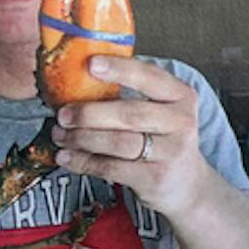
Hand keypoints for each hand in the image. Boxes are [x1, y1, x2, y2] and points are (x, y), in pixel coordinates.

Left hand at [53, 55, 213, 214]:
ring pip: (117, 142)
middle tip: (63, 114)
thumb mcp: (162, 112)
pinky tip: (67, 157)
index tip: (91, 63)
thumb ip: (133, 96)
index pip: (150, 77)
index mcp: (181, 96)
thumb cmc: (164, 140)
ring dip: (82, 138)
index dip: (120, 69)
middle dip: (89, 113)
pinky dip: (84, 161)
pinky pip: (111, 168)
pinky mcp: (154, 178)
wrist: (187, 185)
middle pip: (129, 113)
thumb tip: (78, 80)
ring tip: (60, 135)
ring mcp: (170, 152)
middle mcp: (180, 122)